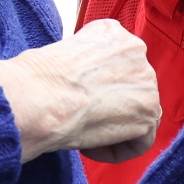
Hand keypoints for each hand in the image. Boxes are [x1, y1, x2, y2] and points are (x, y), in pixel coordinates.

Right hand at [0, 18, 161, 162]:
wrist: (38, 97)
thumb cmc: (35, 78)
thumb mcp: (61, 51)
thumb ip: (86, 63)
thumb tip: (85, 83)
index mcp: (113, 32)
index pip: (117, 63)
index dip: (97, 88)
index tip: (77, 98)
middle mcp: (136, 50)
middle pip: (132, 87)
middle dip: (109, 107)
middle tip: (80, 117)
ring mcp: (147, 81)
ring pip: (138, 114)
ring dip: (111, 130)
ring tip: (82, 133)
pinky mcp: (148, 112)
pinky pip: (140, 140)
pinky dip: (115, 151)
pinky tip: (90, 147)